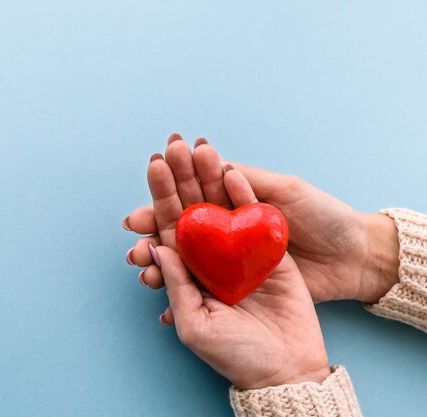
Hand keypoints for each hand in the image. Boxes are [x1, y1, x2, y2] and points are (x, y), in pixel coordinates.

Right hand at [124, 134, 398, 302]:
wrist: (354, 258)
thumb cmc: (323, 216)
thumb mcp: (285, 191)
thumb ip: (247, 181)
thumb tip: (211, 165)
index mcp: (234, 205)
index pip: (192, 196)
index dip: (167, 191)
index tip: (147, 189)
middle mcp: (225, 233)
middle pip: (181, 227)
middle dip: (153, 225)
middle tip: (133, 226)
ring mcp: (230, 262)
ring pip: (185, 261)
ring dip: (158, 263)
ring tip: (142, 266)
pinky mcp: (239, 286)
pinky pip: (203, 291)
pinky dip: (179, 294)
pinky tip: (160, 296)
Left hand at [150, 163, 329, 388]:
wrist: (288, 367)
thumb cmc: (235, 354)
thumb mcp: (195, 325)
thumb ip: (176, 286)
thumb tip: (155, 248)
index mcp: (189, 273)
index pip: (169, 228)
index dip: (160, 198)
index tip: (154, 167)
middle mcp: (212, 257)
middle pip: (194, 209)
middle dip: (182, 178)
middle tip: (171, 146)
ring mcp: (241, 251)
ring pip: (222, 206)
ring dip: (210, 176)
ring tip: (198, 147)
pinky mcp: (270, 250)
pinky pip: (255, 216)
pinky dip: (243, 193)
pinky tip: (230, 169)